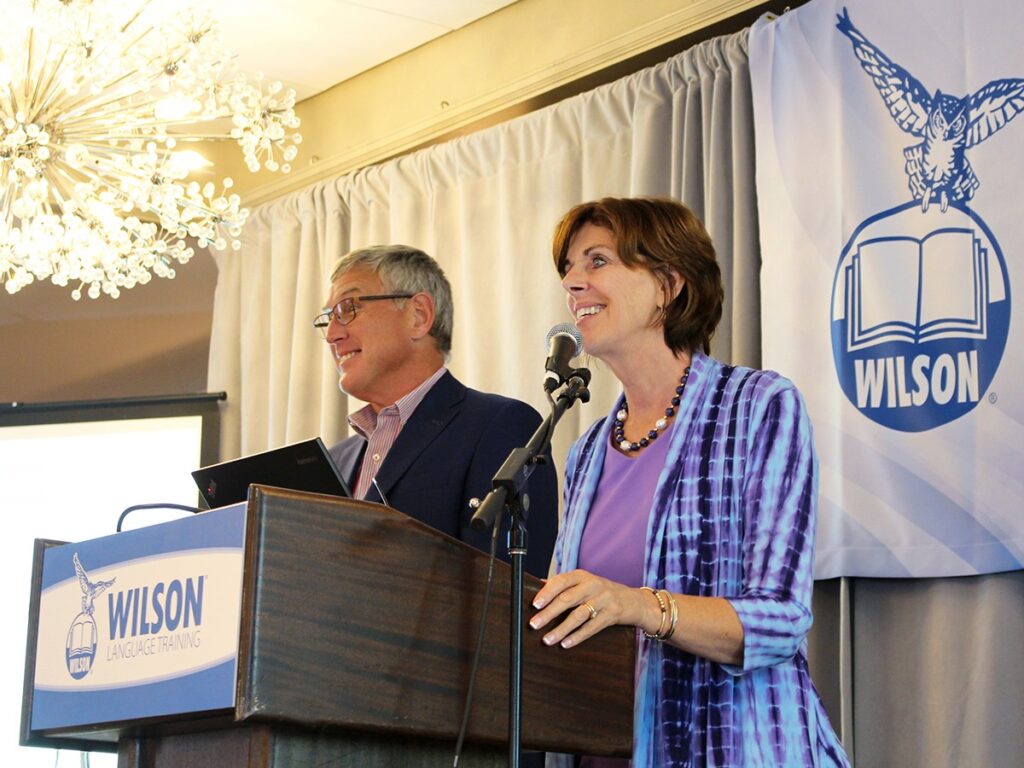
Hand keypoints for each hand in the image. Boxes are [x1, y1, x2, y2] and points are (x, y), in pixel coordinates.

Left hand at [529, 568, 655, 647]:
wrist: (635, 601)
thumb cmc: (603, 592)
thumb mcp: (585, 583)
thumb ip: (564, 585)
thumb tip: (538, 585)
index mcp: (582, 576)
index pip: (561, 581)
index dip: (546, 593)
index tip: (534, 604)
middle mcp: (593, 585)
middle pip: (567, 599)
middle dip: (549, 613)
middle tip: (534, 624)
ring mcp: (604, 599)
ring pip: (578, 615)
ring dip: (561, 629)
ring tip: (547, 639)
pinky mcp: (612, 614)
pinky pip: (592, 627)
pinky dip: (577, 636)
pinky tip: (565, 644)